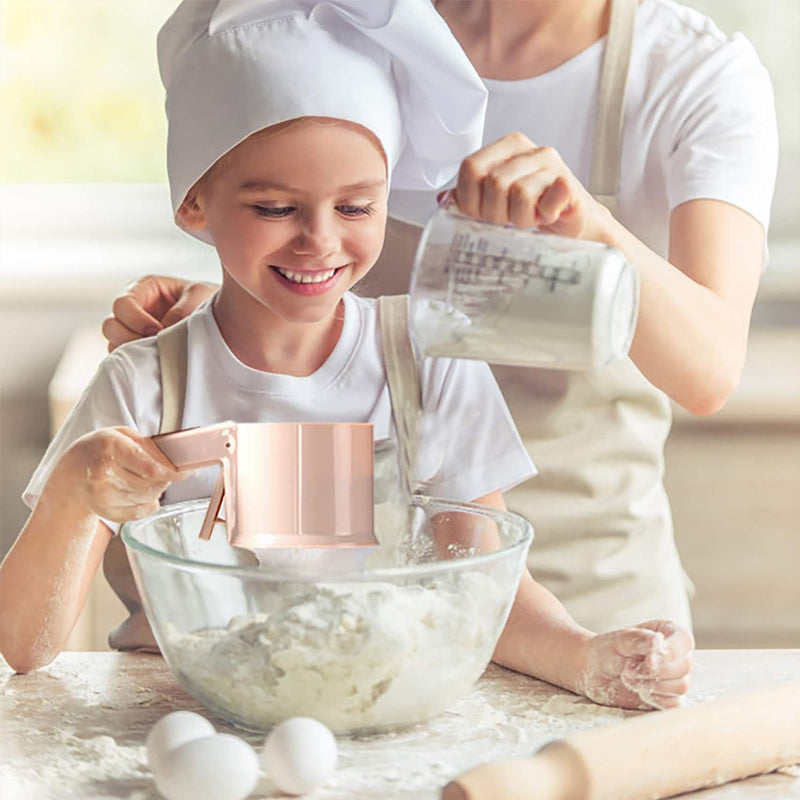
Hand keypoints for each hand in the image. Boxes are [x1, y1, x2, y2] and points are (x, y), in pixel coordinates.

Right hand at [57, 427, 184, 521]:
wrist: (71, 471)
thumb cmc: (101, 449)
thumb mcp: (122, 435)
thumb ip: (149, 446)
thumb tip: (174, 460)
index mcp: (111, 447)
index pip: (151, 468)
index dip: (173, 473)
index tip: (187, 472)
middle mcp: (103, 472)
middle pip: (151, 485)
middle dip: (165, 480)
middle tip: (164, 473)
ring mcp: (101, 494)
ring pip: (146, 499)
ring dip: (155, 491)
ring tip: (147, 480)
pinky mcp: (102, 510)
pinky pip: (137, 513)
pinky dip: (146, 505)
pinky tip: (143, 496)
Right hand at [101, 275, 217, 351]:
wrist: (223, 319)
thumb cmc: (208, 300)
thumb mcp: (199, 295)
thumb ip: (182, 309)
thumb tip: (163, 330)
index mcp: (144, 288)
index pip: (122, 304)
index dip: (137, 320)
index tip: (158, 330)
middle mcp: (133, 309)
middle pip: (111, 326)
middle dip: (131, 338)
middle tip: (156, 345)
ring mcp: (133, 331)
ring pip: (114, 345)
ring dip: (132, 353)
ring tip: (158, 355)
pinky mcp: (138, 350)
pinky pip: (124, 361)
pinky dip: (136, 365)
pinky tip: (157, 362)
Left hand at [454, 132, 608, 239]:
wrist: (572, 219)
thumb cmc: (531, 208)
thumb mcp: (495, 200)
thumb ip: (468, 197)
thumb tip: (444, 200)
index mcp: (506, 147)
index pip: (471, 167)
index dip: (469, 199)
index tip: (479, 214)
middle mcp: (530, 150)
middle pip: (493, 183)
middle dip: (494, 213)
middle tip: (507, 220)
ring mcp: (552, 165)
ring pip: (520, 194)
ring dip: (520, 219)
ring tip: (528, 219)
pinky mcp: (569, 184)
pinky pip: (546, 203)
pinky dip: (542, 217)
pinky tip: (546, 215)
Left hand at [577, 620, 693, 710]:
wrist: (594, 671)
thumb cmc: (607, 650)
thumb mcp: (620, 639)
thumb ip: (639, 639)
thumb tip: (659, 645)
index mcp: (667, 633)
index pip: (684, 640)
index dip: (671, 652)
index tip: (648, 662)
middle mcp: (675, 654)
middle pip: (684, 666)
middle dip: (653, 671)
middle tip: (628, 669)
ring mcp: (674, 677)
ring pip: (681, 686)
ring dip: (651, 685)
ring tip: (628, 677)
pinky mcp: (669, 697)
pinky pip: (674, 704)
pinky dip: (654, 699)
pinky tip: (638, 690)